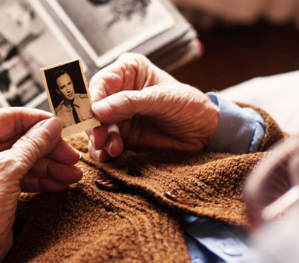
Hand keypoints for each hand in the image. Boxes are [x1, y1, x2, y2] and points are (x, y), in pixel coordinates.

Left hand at [0, 108, 81, 262]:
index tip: (62, 126)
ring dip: (49, 166)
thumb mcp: (7, 172)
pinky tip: (59, 183)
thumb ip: (32, 145)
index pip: (9, 118)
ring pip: (23, 156)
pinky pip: (20, 172)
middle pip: (19, 138)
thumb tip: (52, 125)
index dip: (39, 122)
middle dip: (48, 150)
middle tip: (72, 157)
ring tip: (72, 174)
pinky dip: (40, 178)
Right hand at [87, 53, 218, 161]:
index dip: (93, 99)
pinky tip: (110, 155)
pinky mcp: (122, 134)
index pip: (101, 82)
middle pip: (94, 107)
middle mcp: (120, 90)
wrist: (206, 134)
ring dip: (100, 140)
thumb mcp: (161, 100)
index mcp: (129, 70)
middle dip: (94, 124)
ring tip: (112, 149)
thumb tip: (97, 109)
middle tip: (99, 139)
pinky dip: (104, 150)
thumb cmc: (190, 106)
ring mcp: (119, 114)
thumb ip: (129, 103)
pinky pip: (105, 142)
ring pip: (97, 127)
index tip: (92, 116)